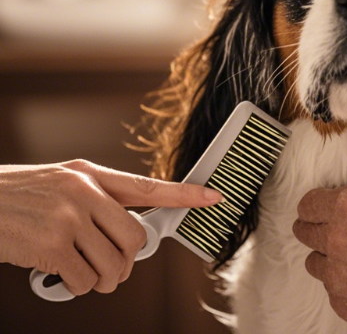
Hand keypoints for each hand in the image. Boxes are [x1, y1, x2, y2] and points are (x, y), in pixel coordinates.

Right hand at [0, 160, 221, 295]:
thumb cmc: (19, 198)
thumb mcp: (62, 183)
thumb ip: (98, 200)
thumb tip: (131, 233)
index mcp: (91, 174)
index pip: (148, 186)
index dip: (185, 194)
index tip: (214, 196)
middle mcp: (84, 192)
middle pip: (135, 238)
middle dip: (127, 261)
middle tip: (110, 266)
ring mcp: (68, 217)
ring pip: (113, 264)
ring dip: (101, 278)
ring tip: (79, 270)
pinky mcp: (50, 246)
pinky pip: (85, 280)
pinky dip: (76, 286)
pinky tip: (56, 274)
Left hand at [293, 180, 346, 333]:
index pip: (309, 203)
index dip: (316, 205)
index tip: (322, 208)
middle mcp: (336, 239)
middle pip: (305, 232)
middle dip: (317, 228)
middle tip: (334, 230)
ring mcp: (339, 276)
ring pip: (315, 264)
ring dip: (328, 258)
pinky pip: (333, 292)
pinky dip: (345, 285)